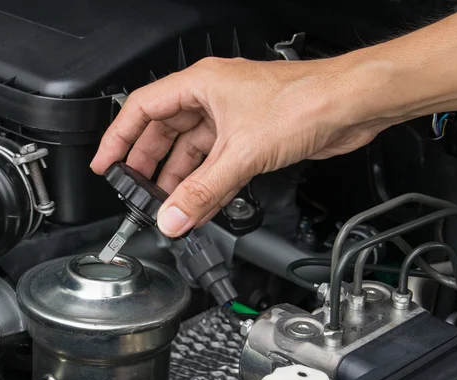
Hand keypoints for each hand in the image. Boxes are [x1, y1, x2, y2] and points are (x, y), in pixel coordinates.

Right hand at [90, 57, 382, 236]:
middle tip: (138, 191)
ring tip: (169, 205)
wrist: (350, 106)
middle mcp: (214, 98)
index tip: (106, 163)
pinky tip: (202, 204)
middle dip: (151, 164)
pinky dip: (209, 184)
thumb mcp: (241, 152)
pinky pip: (219, 163)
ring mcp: (234, 118)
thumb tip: (172, 216)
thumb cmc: (303, 101)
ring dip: (182, 179)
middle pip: (166, 132)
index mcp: (200, 85)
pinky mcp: (253, 137)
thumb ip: (203, 190)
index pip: (143, 109)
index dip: (119, 137)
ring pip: (194, 151)